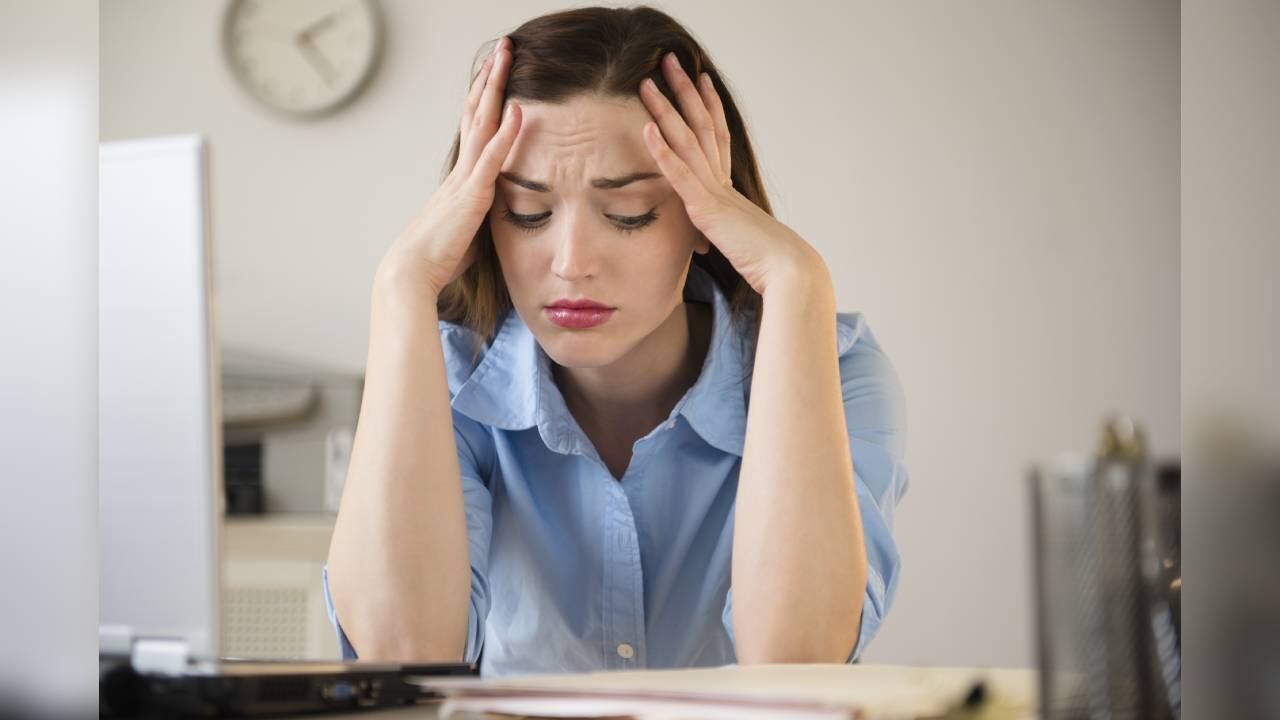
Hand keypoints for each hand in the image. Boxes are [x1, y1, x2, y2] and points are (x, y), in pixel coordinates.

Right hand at [379, 37, 521, 296]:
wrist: (411, 272)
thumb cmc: (436, 258)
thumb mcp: (464, 230)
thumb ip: (478, 215)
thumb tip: (487, 216)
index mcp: (459, 178)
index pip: (474, 128)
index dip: (485, 98)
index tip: (494, 72)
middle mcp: (460, 170)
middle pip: (476, 113)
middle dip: (490, 79)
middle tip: (501, 48)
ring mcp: (465, 179)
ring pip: (482, 123)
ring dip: (496, 88)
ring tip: (507, 56)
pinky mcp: (472, 195)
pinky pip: (491, 157)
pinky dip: (505, 132)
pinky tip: (518, 109)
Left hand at [638, 53, 828, 296]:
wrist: (788, 270)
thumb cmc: (767, 263)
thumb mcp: (740, 242)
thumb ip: (725, 232)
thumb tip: (717, 238)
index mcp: (730, 187)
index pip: (718, 135)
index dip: (708, 105)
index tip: (700, 79)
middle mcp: (723, 181)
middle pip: (701, 124)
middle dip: (684, 90)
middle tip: (670, 60)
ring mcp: (714, 191)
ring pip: (687, 141)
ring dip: (665, 110)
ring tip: (647, 83)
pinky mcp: (706, 208)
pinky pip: (681, 174)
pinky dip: (662, 151)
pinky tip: (646, 128)